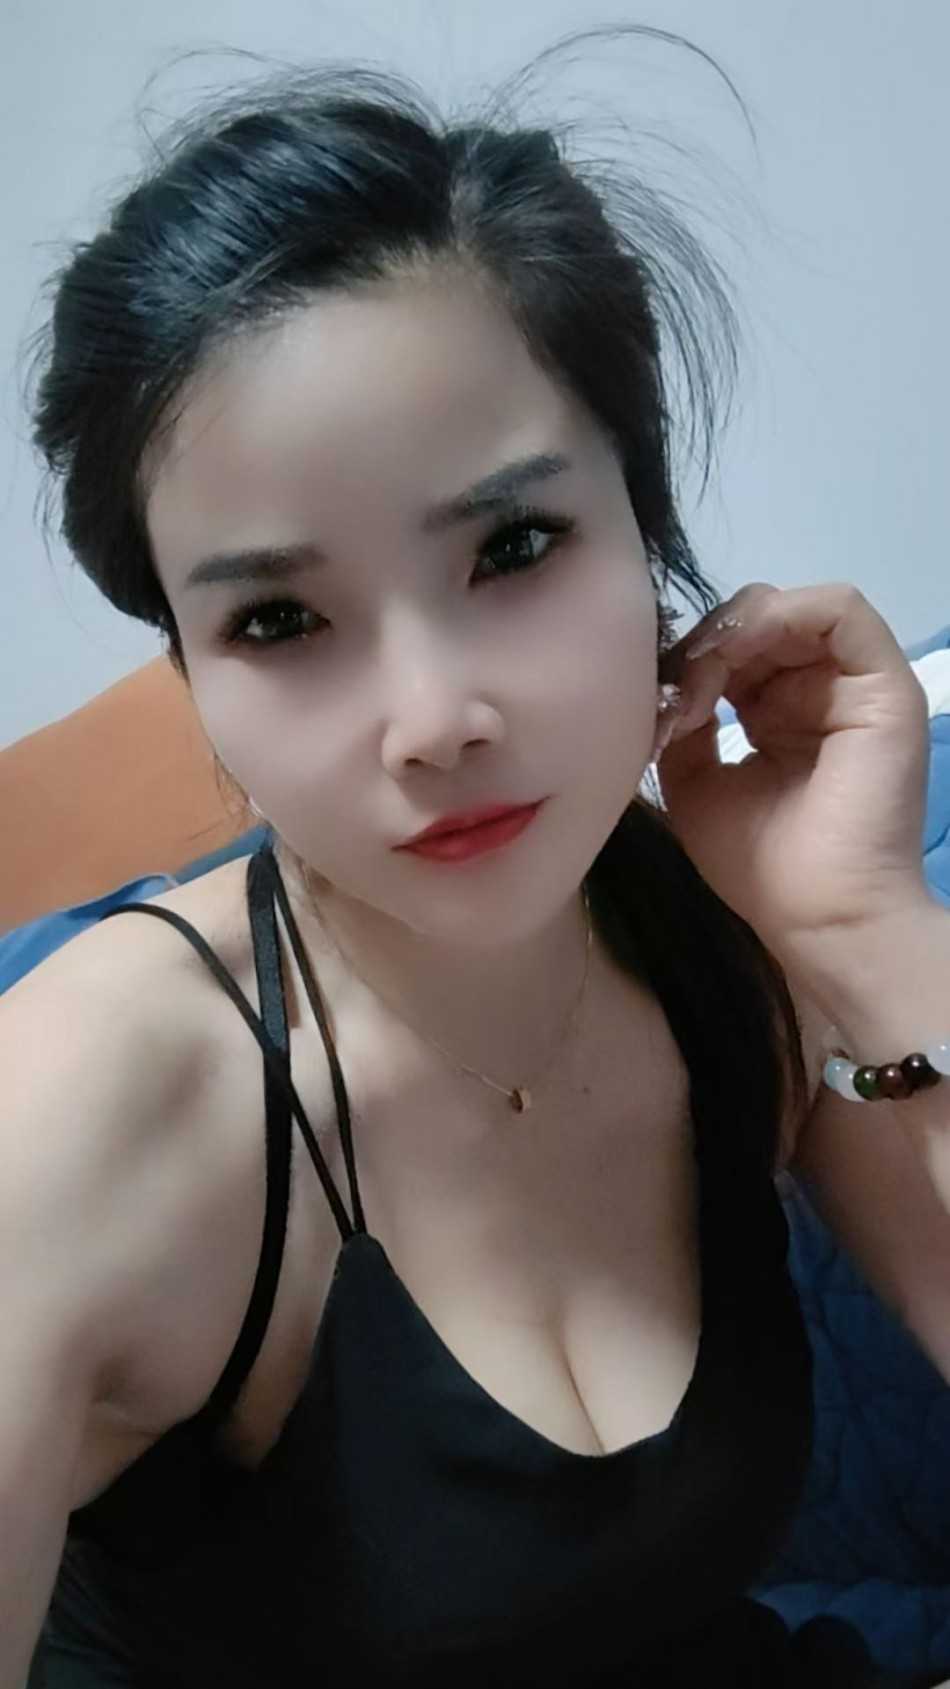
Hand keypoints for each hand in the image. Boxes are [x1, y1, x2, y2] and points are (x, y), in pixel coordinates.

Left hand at [654, 582, 933, 970]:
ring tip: (703, 671)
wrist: (818, 916)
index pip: (735, 649)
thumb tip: (666, 680)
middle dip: (708, 641)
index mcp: (779, 714)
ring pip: (795, 609)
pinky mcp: (884, 684)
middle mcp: (819, 692)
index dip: (691, 657)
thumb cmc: (761, 867)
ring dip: (736, 628)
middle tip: (675, 683)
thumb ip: (683, 723)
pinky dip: (783, 615)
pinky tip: (738, 651)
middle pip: (761, 622)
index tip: (657, 696)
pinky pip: (840, 609)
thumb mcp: (694, 783)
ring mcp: (855, 685)